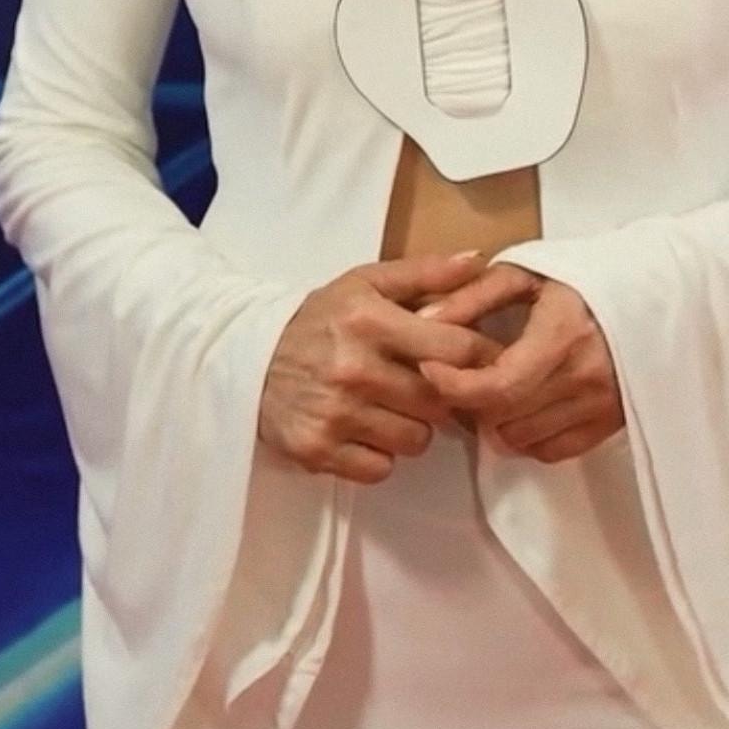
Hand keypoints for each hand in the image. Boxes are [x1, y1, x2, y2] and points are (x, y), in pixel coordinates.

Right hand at [257, 251, 541, 484]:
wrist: (248, 357)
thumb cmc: (320, 318)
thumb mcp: (366, 283)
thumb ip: (425, 273)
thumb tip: (479, 260)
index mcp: (370, 321)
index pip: (455, 349)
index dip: (478, 358)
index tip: (480, 361)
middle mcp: (354, 368)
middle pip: (439, 401)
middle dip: (440, 394)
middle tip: (424, 384)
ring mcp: (335, 414)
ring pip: (415, 440)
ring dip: (412, 427)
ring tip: (390, 406)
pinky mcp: (317, 451)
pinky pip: (380, 469)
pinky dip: (379, 455)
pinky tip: (364, 430)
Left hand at [413, 262, 625, 463]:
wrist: (654, 293)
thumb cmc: (587, 276)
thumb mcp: (527, 271)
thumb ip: (473, 295)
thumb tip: (424, 320)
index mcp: (563, 334)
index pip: (496, 386)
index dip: (453, 385)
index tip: (430, 368)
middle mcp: (585, 377)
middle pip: (502, 419)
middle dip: (469, 401)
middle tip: (460, 375)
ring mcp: (602, 406)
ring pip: (521, 440)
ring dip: (496, 420)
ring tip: (495, 386)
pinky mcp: (611, 424)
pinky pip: (550, 451)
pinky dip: (527, 434)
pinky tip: (525, 403)